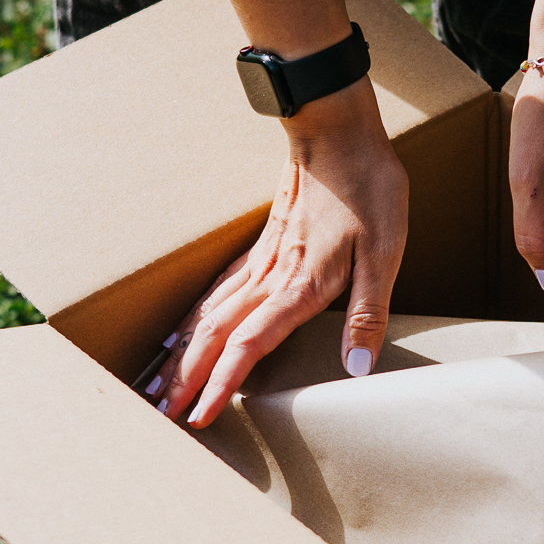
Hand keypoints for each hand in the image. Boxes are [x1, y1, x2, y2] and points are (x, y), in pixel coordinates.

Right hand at [144, 79, 408, 427]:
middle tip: (159, 413)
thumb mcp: (386, 251)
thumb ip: (367, 313)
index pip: (250, 345)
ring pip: (209, 314)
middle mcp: (271, 278)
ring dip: (181, 353)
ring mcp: (261, 260)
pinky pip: (217, 290)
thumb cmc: (368, 187)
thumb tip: (355, 367)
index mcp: (300, 286)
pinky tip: (182, 332)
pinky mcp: (262, 246)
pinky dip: (193, 318)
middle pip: (216, 336)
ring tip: (157, 383)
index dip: (223, 383)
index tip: (200, 415)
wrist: (337, 128)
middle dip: (186, 378)